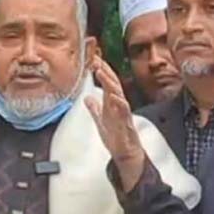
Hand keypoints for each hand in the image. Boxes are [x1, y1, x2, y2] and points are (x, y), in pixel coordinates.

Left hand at [85, 56, 145, 191]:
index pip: (108, 84)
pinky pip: (124, 112)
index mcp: (112, 104)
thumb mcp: (101, 120)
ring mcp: (123, 114)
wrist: (126, 154)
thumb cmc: (116, 137)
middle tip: (97, 60)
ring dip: (110, 83)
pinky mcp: (126, 124)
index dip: (102, 71)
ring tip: (102, 73)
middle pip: (113, 85)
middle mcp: (119, 106)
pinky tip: (114, 96)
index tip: (94, 60)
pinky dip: (119, 103)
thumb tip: (87, 98)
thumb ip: (95, 109)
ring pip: (118, 94)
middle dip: (106, 72)